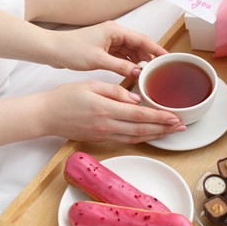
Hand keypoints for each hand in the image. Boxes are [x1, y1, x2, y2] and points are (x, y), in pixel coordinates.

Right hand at [41, 81, 185, 143]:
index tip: (175, 117)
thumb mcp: (91, 85)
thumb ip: (115, 92)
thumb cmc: (65, 97)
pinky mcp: (101, 139)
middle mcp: (107, 125)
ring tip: (171, 132)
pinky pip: (125, 140)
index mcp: (106, 109)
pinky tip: (150, 136)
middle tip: (181, 127)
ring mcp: (104, 135)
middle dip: (164, 129)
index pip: (139, 115)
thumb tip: (136, 100)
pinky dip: (141, 139)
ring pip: (136, 138)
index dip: (159, 118)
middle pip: (142, 130)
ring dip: (155, 135)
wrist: (46, 115)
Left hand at [49, 21, 167, 78]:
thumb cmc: (71, 50)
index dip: (155, 49)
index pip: (141, 39)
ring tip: (147, 74)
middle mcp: (114, 34)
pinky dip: (128, 65)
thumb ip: (120, 67)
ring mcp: (109, 42)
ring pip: (130, 52)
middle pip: (138, 45)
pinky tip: (133, 73)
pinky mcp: (104, 50)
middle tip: (158, 70)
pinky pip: (122, 57)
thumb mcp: (99, 60)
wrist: (53, 51)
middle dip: (148, 57)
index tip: (166, 57)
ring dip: (138, 62)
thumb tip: (138, 73)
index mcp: (114, 31)